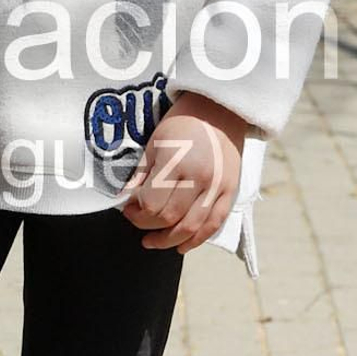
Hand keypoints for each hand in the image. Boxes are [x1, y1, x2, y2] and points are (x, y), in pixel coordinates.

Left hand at [120, 94, 245, 251]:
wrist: (220, 110)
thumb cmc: (183, 122)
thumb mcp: (156, 141)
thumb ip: (142, 173)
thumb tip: (126, 198)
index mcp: (176, 162)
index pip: (152, 203)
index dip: (136, 212)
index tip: (127, 208)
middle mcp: (199, 178)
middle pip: (171, 218)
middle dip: (148, 225)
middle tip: (136, 221)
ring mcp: (217, 187)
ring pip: (192, 227)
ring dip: (169, 240)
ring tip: (152, 242)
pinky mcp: (230, 192)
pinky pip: (213, 224)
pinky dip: (197, 240)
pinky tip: (181, 245)